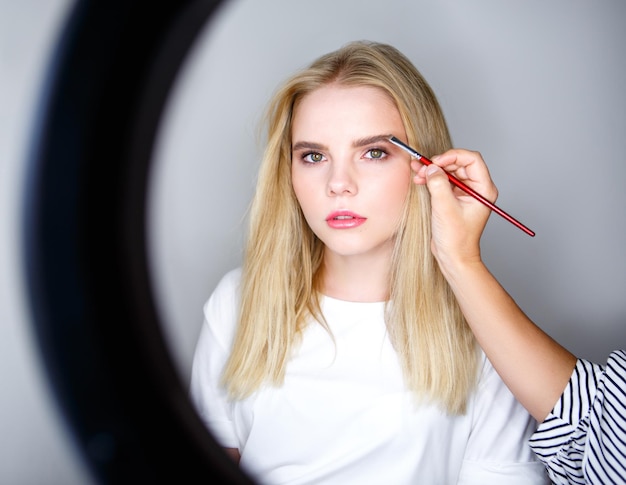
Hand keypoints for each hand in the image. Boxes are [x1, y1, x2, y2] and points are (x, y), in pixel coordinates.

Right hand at [412, 149, 497, 267]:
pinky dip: (431, 178)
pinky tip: (419, 178)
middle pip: (459, 163)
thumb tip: (431, 168)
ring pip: (449, 171)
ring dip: (433, 170)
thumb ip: (438, 184)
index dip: (452, 156)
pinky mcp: (453, 198)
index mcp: (483, 189)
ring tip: (417, 172)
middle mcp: (476, 189)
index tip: (436, 162)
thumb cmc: (457, 239)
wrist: (453, 257)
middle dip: (439, 163)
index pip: (471, 160)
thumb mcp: (445, 208)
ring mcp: (464, 193)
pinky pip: (443, 181)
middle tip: (423, 168)